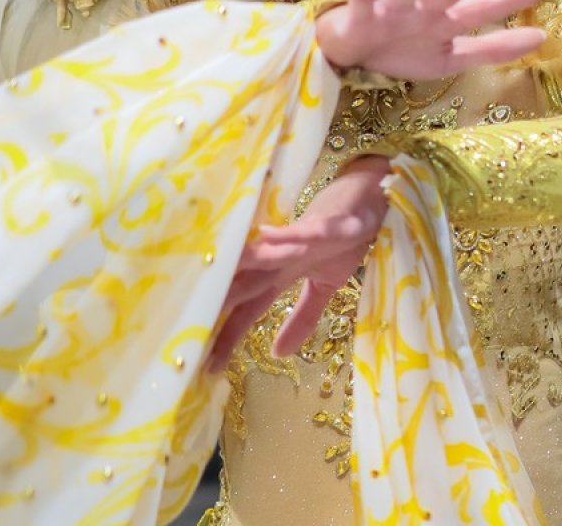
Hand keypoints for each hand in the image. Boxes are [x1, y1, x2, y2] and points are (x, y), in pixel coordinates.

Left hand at [207, 155, 391, 372]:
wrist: (372, 193)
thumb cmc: (345, 237)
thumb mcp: (327, 286)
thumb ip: (302, 318)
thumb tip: (278, 355)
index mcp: (282, 273)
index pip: (249, 308)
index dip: (228, 336)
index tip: (207, 368)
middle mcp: (284, 255)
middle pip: (248, 281)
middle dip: (221, 301)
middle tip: (189, 323)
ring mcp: (304, 236)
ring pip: (269, 252)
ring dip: (244, 263)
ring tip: (217, 276)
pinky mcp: (330, 220)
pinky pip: (309, 229)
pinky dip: (292, 235)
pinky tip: (269, 237)